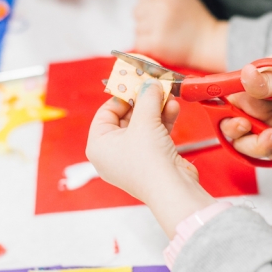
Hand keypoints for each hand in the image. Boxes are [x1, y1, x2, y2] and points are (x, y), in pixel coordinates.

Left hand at [86, 80, 214, 235]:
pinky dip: (163, 121)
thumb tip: (149, 84)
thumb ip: (146, 98)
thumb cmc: (148, 161)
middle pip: (125, 118)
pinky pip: (153, 135)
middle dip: (143, 101)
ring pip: (142, 126)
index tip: (135, 82)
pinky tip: (173, 108)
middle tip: (154, 85)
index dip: (121, 96)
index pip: (105, 113)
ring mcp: (132, 158)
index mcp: (98, 146)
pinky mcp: (151, 161)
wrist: (172, 189)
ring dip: (156, 109)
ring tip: (167, 94)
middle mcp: (112, 154)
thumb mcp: (144, 121)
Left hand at [134, 0, 227, 70]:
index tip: (153, 16)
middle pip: (137, 12)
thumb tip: (144, 1)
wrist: (210, 43)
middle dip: (145, 21)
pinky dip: (146, 47)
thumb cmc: (199, 24)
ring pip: (137, 28)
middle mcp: (162, 5)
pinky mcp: (155, 42)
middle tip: (159, 29)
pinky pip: (139, 42)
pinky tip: (159, 47)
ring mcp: (158, 24)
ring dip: (146, 35)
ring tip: (164, 38)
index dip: (147, 7)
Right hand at [220, 21, 271, 161]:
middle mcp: (253, 112)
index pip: (224, 118)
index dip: (230, 128)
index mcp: (243, 97)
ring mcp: (270, 122)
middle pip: (243, 142)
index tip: (245, 125)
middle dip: (258, 146)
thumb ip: (263, 81)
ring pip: (266, 150)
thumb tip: (245, 74)